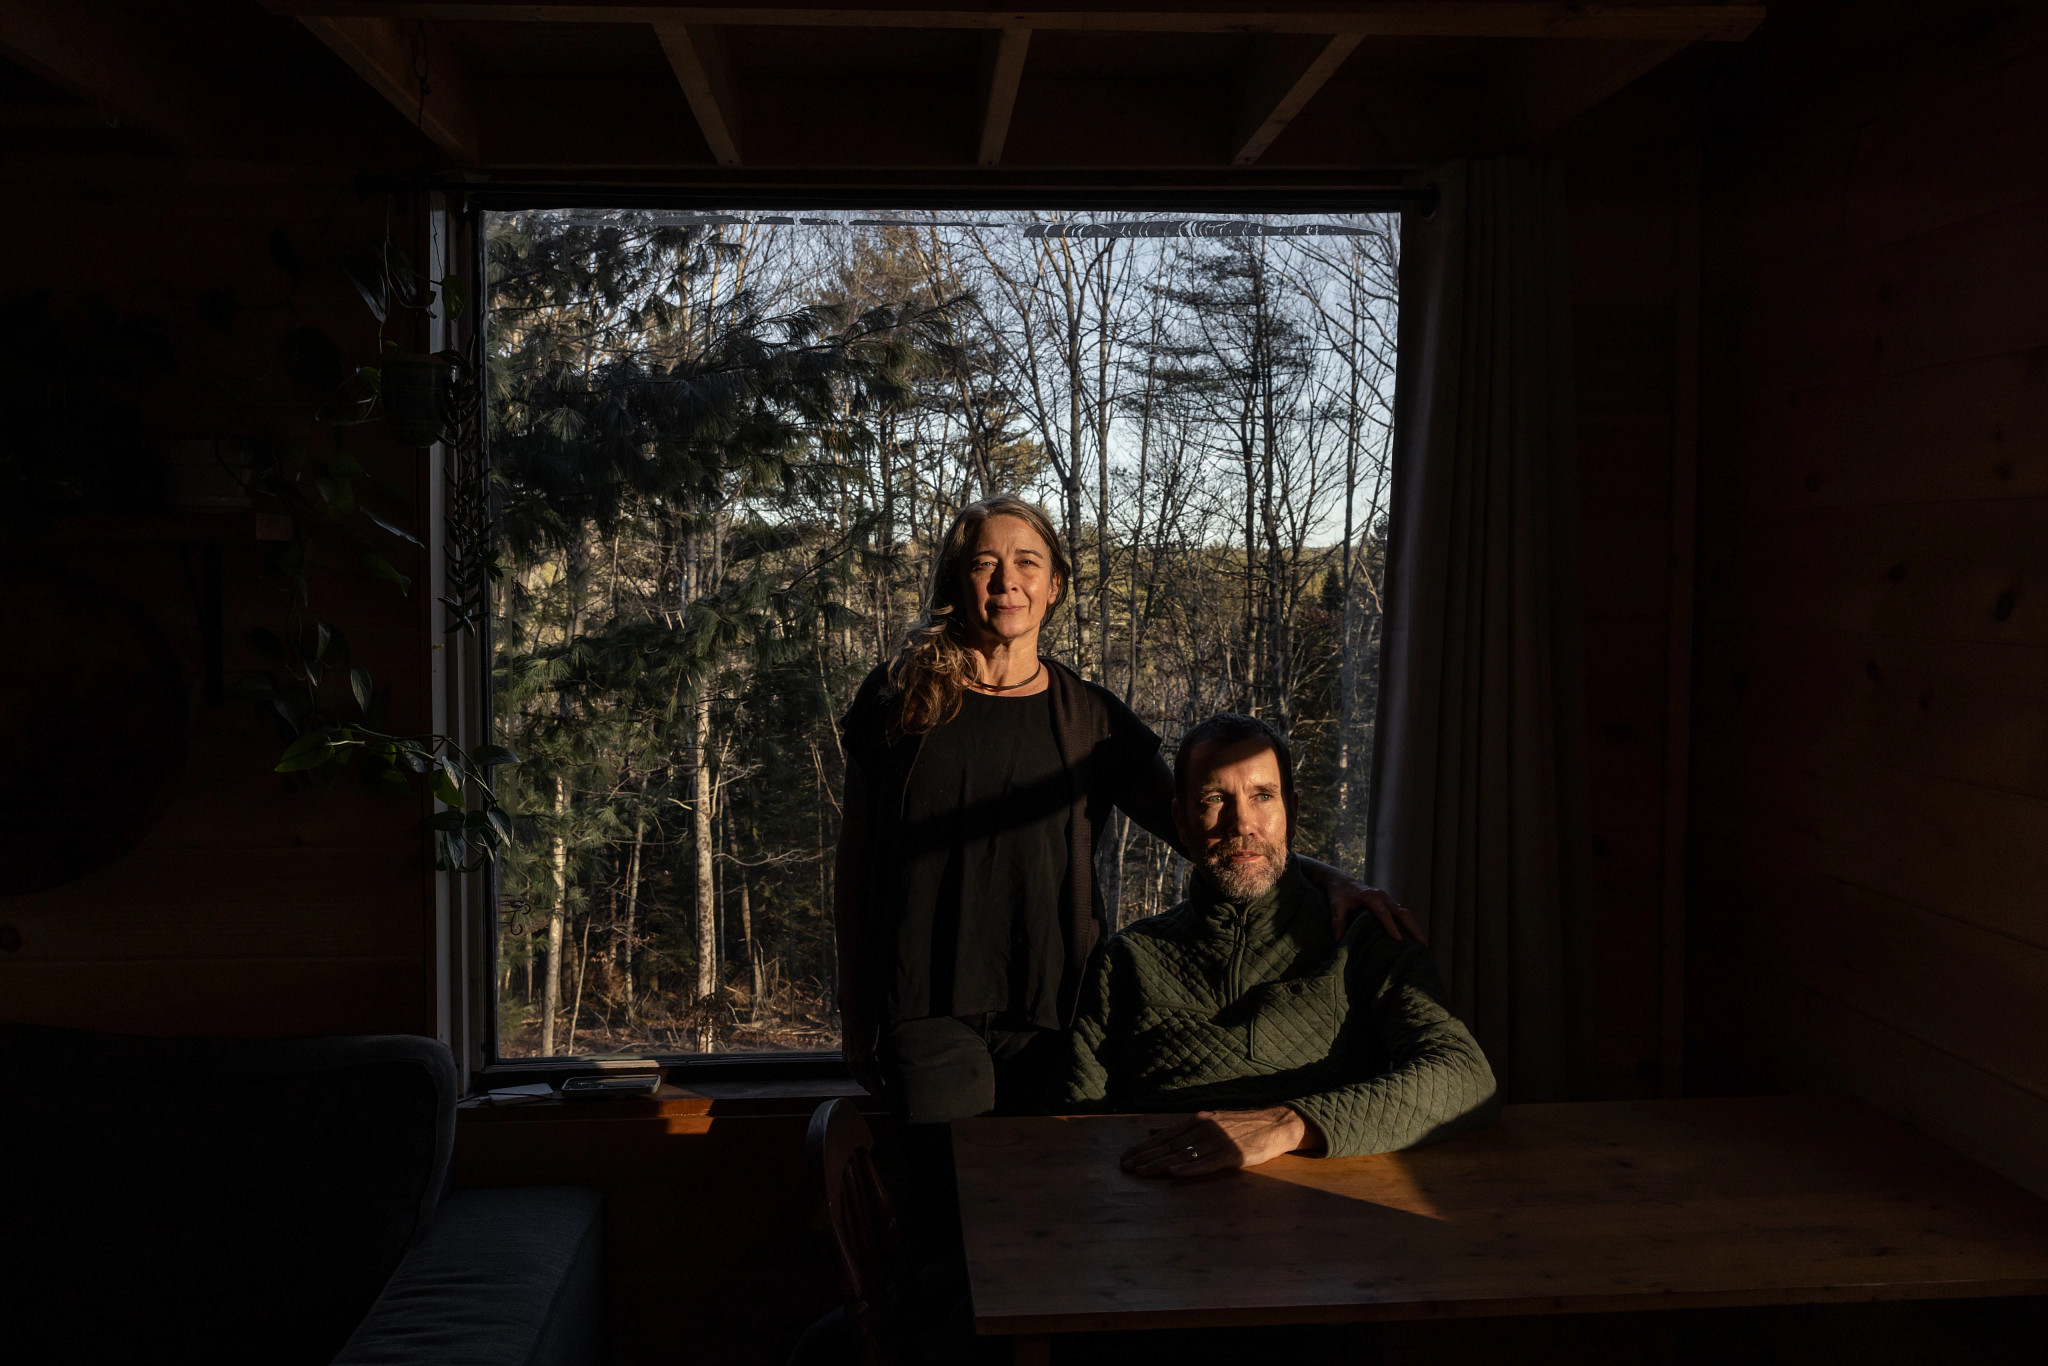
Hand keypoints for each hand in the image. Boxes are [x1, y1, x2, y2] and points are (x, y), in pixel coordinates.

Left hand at [838, 1006, 884, 1097]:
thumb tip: (870, 1041)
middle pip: (862, 1081)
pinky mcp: (865, 1056)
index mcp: (848, 1055)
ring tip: (886, 1099)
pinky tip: (886, 1093)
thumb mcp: (861, 1032)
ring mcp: (856, 1059)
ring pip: (868, 1082)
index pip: (858, 1075)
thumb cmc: (860, 1014)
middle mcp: (850, 1059)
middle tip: (884, 1098)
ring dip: (877, 1091)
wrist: (856, 1003)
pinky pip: (874, 1076)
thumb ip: (864, 1040)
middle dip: (872, 1090)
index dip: (868, 1083)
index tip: (877, 1090)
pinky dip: (879, 1087)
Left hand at [1120, 1107, 1320, 1177]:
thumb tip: (1152, 1131)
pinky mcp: (1233, 1155)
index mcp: (1196, 1120)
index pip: (1163, 1135)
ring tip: (1142, 1173)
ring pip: (1184, 1154)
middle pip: (1169, 1145)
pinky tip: (1175, 1172)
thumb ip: (1180, 1128)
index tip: (1125, 1158)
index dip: (1143, 1148)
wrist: (1275, 1124)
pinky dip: (1189, 1167)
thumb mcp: (1208, 1121)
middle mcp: (1204, 1128)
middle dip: (1145, 1157)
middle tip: (1125, 1168)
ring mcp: (1218, 1141)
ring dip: (1160, 1164)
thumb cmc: (1239, 1125)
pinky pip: (1207, 1163)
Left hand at [1327, 878, 1425, 944]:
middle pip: (1402, 912)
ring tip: (1423, 944)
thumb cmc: (1338, 893)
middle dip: (1413, 927)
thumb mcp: (1335, 905)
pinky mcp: (1388, 903)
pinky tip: (1414, 937)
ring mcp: (1387, 899)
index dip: (1391, 926)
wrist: (1341, 880)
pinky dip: (1410, 924)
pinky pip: (1402, 913)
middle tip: (1422, 943)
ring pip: (1405, 913)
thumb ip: (1338, 920)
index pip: (1383, 913)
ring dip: (1415, 927)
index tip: (1399, 939)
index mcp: (1371, 896)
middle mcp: (1383, 897)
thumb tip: (1339, 939)